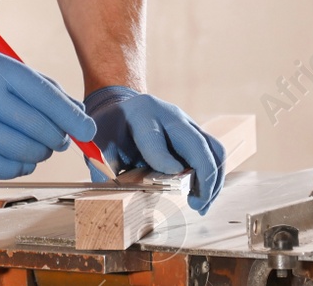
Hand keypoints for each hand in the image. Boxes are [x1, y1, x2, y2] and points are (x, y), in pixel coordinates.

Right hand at [0, 41, 95, 178]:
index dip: (72, 117)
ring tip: (39, 148)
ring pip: (26, 151)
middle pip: (40, 127)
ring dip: (41, 153)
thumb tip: (78, 113)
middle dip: (57, 138)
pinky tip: (21, 159)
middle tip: (58, 139)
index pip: (46, 97)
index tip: (88, 130)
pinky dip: (21, 167)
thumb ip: (39, 85)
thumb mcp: (0, 66)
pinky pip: (5, 168)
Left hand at [85, 86, 224, 213]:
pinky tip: (203, 197)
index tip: (171, 180)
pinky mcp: (196, 133)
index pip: (154, 139)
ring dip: (213, 180)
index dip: (162, 160)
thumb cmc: (109, 130)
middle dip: (202, 177)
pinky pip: (214, 153)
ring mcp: (187, 122)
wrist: (122, 107)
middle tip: (196, 205)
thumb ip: (104, 168)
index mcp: (141, 115)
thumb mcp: (99, 144)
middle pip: (196, 143)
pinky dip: (213, 177)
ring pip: (212, 148)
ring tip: (201, 205)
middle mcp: (170, 115)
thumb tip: (113, 195)